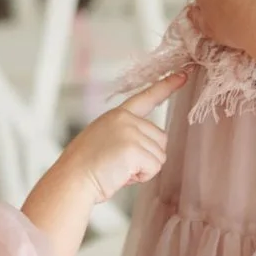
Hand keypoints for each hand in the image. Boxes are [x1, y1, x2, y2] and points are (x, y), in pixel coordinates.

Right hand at [20, 71, 182, 255]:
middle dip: (147, 157)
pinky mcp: (134, 148)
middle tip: (120, 165)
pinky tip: (121, 175)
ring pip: (159, 156)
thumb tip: (151, 151)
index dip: (166, 87)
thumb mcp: (106, 141)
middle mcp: (125, 119)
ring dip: (143, 169)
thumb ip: (128, 136)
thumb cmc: (86, 168)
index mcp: (117, 115)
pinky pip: (154, 167)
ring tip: (118, 170)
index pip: (146, 98)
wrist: (71, 180)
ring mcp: (130, 131)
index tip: (184, 75)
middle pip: (161, 139)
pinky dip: (141, 177)